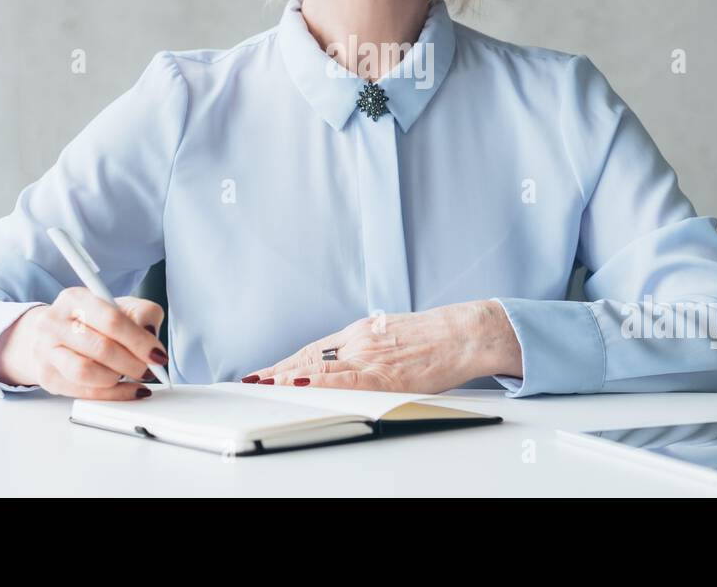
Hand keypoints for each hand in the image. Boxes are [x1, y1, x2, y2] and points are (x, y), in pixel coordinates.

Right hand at [0, 288, 167, 400]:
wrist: (53, 334)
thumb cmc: (91, 320)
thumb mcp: (120, 306)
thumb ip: (143, 313)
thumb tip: (151, 336)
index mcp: (75, 299)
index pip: (111, 320)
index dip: (139, 340)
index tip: (157, 354)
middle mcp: (54, 323)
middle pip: (100, 348)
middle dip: (132, 363)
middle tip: (149, 369)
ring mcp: (46, 352)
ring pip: (86, 372)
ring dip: (117, 378)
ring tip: (131, 375)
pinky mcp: (48, 378)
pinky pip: (83, 392)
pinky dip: (113, 395)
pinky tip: (128, 389)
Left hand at [241, 302, 505, 394]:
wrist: (464, 333)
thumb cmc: (435, 336)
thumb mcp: (394, 333)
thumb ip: (370, 345)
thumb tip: (352, 360)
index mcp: (362, 331)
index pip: (315, 348)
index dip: (287, 362)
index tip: (265, 373)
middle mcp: (360, 341)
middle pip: (310, 357)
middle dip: (279, 372)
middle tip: (252, 381)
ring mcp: (371, 356)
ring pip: (322, 367)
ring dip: (289, 377)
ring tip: (264, 384)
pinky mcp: (386, 373)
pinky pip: (347, 379)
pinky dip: (321, 381)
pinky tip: (302, 383)